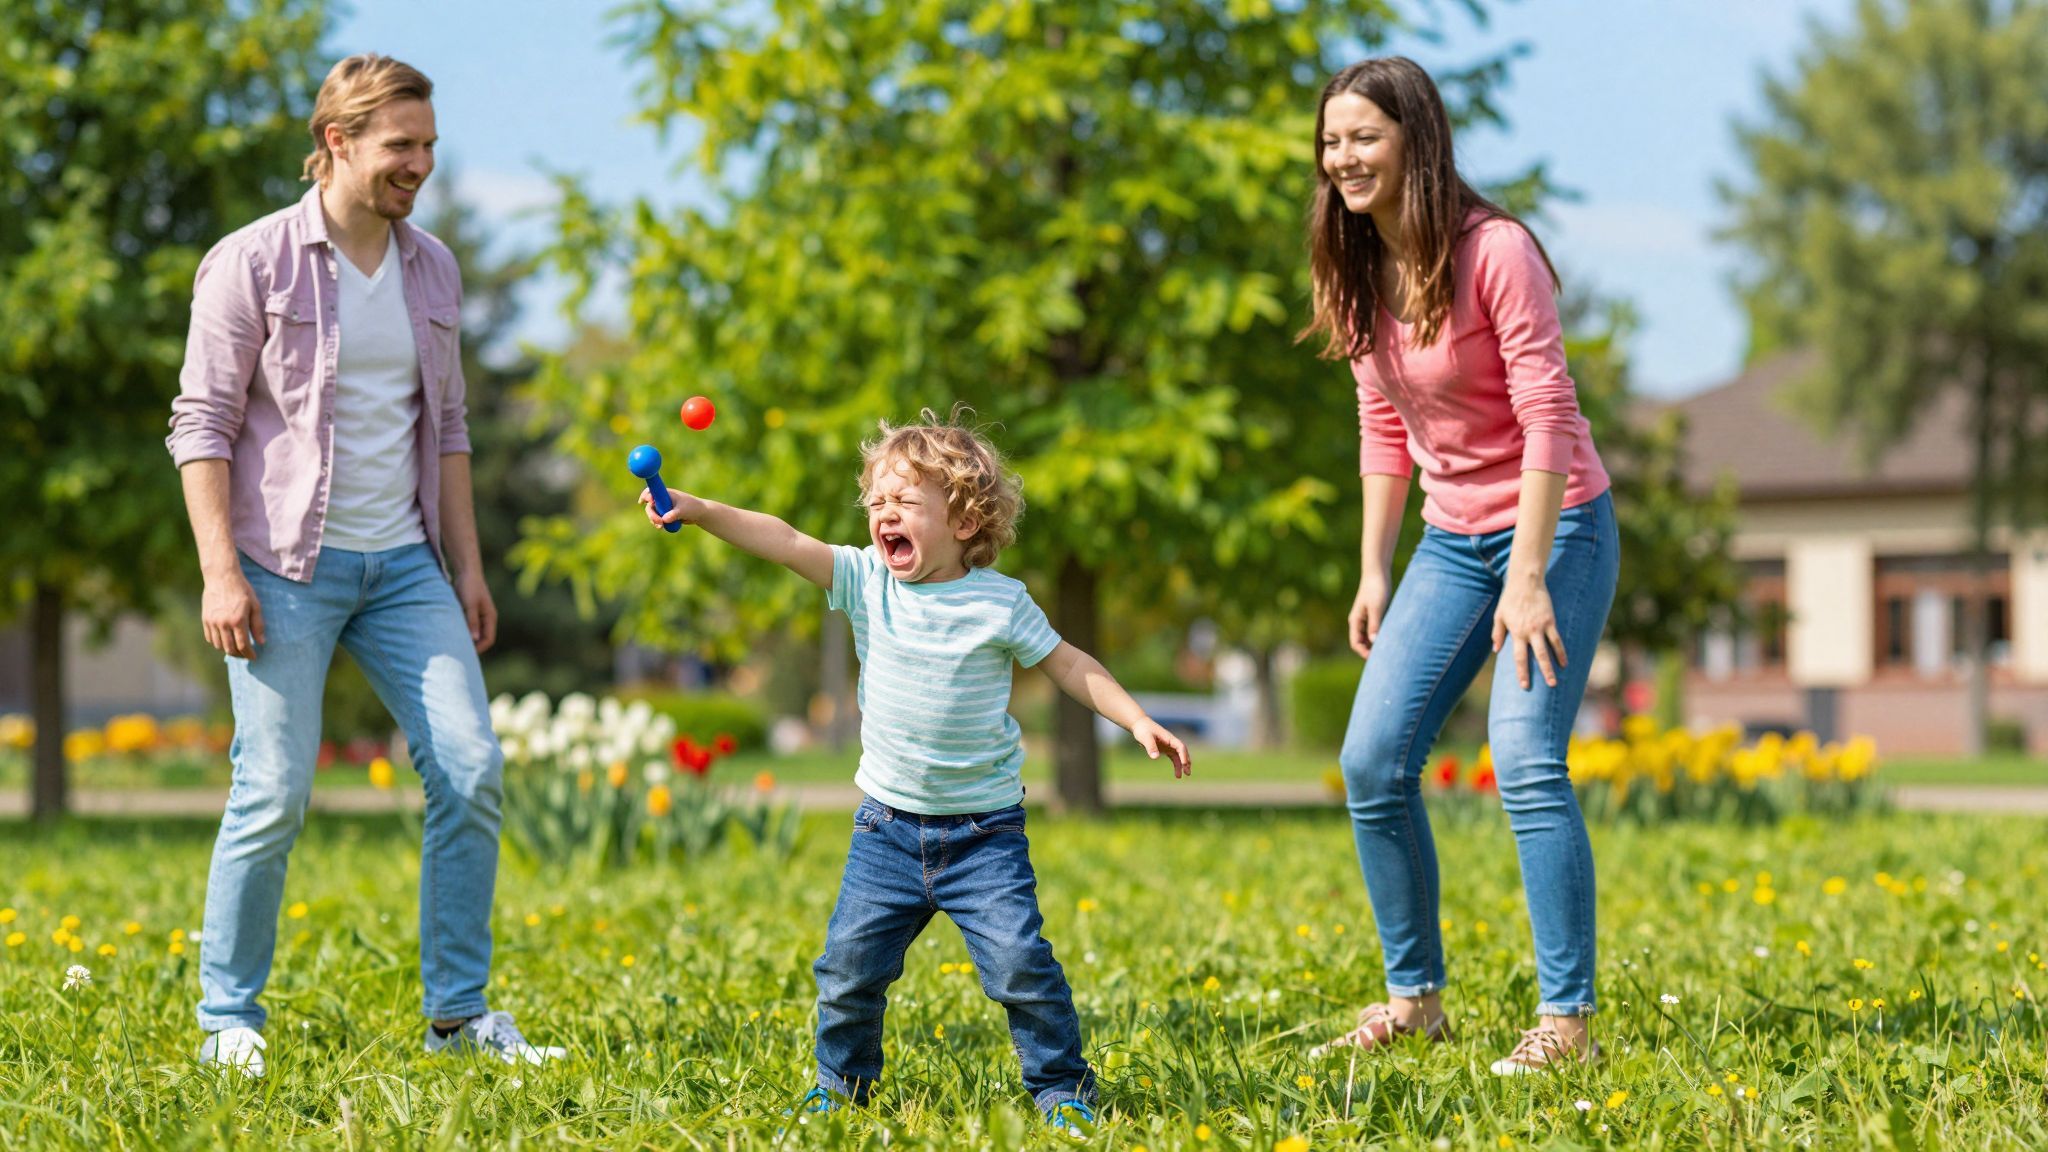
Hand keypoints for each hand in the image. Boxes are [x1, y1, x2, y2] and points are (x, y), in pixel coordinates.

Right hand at [201, 571, 264, 658]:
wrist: (222, 578)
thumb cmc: (242, 590)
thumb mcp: (255, 605)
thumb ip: (258, 625)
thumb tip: (261, 642)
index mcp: (238, 620)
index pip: (243, 645)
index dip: (249, 654)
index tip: (254, 657)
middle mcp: (223, 623)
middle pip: (230, 649)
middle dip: (239, 655)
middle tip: (246, 655)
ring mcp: (212, 622)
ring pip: (219, 645)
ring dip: (228, 650)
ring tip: (236, 649)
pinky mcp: (205, 619)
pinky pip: (210, 638)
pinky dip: (217, 643)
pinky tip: (225, 641)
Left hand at [453, 569, 497, 652]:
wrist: (466, 571)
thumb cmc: (470, 586)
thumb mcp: (470, 605)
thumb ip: (472, 621)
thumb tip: (474, 639)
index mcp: (490, 617)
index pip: (488, 639)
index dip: (479, 649)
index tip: (466, 654)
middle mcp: (486, 618)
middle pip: (482, 638)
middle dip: (473, 646)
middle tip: (459, 652)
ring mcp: (478, 615)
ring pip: (474, 632)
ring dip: (466, 638)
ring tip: (454, 644)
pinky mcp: (470, 611)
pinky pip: (468, 626)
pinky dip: (462, 631)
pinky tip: (451, 633)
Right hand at [639, 486, 707, 527]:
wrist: (700, 514)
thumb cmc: (693, 507)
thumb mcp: (683, 510)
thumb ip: (674, 514)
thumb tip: (664, 519)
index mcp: (667, 493)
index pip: (652, 491)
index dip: (646, 495)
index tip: (643, 502)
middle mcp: (663, 499)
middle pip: (650, 505)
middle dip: (652, 514)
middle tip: (659, 522)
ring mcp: (663, 507)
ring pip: (652, 513)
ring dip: (654, 520)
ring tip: (661, 527)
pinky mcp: (665, 514)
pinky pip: (657, 519)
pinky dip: (657, 523)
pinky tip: (661, 527)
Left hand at [1132, 718, 1190, 778]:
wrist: (1140, 725)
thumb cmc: (1143, 730)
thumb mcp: (1145, 738)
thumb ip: (1150, 747)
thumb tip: (1155, 758)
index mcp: (1169, 738)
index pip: (1180, 746)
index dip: (1183, 755)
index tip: (1184, 764)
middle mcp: (1171, 742)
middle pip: (1182, 752)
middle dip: (1186, 762)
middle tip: (1187, 773)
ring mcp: (1169, 746)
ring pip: (1179, 756)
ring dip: (1181, 766)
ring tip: (1180, 777)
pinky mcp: (1165, 749)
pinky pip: (1173, 758)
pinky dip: (1176, 765)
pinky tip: (1177, 774)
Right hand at [1348, 574, 1389, 658]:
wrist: (1378, 572)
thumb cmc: (1376, 588)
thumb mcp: (1376, 608)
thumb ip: (1375, 625)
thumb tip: (1374, 642)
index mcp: (1355, 621)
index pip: (1355, 643)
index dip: (1364, 653)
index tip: (1377, 658)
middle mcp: (1358, 621)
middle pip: (1361, 642)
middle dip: (1370, 651)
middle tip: (1384, 658)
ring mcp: (1366, 618)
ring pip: (1368, 637)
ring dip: (1375, 644)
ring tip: (1389, 650)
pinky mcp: (1374, 614)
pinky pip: (1375, 630)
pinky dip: (1380, 636)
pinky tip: (1391, 638)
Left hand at [1492, 573, 1563, 689]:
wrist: (1525, 583)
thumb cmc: (1510, 599)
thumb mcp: (1499, 616)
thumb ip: (1497, 633)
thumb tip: (1496, 650)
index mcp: (1516, 632)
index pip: (1519, 657)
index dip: (1522, 672)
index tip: (1524, 685)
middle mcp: (1530, 632)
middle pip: (1538, 656)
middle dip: (1543, 672)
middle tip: (1549, 686)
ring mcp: (1542, 627)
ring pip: (1550, 649)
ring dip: (1554, 665)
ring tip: (1556, 680)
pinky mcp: (1551, 621)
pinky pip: (1557, 639)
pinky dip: (1561, 651)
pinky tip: (1564, 661)